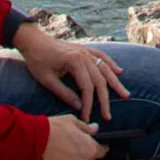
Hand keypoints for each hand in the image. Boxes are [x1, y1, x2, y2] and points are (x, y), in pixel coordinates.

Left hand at [14, 25, 129, 123]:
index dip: (88, 104)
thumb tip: (78, 106)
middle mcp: (84, 55)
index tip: (86, 118)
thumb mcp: (47, 80)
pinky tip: (119, 71)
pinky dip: (111, 64)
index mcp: (75, 61)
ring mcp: (86, 51)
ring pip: (105, 68)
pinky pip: (102, 56)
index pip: (87, 87)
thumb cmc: (37, 60)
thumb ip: (64, 93)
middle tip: (108, 116)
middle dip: (105, 99)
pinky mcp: (84, 49)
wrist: (33, 40)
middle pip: (100, 80)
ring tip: (125, 94)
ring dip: (115, 82)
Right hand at [40, 114, 101, 159]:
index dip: (100, 146)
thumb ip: (86, 127)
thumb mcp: (73, 121)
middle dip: (87, 151)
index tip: (98, 143)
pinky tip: (62, 155)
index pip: (102, 151)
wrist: (35, 143)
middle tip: (78, 143)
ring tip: (68, 148)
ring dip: (78, 158)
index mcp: (90, 149)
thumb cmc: (55, 129)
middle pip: (91, 159)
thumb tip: (95, 128)